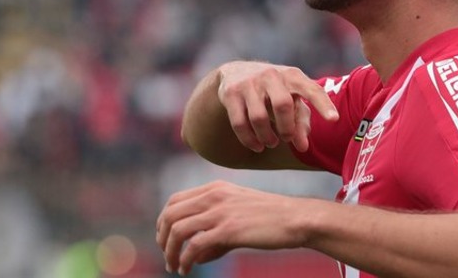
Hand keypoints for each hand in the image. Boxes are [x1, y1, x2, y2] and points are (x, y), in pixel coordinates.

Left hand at [157, 180, 309, 274]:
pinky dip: (185, 259)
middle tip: (166, 255)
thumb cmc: (269, 219)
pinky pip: (194, 245)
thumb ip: (214, 232)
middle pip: (171, 214)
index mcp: (214, 188)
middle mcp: (213, 196)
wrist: (295, 218)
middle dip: (162, 237)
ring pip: (178, 230)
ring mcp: (220, 211)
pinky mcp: (228, 230)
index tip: (164, 239)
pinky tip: (186, 269)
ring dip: (170, 251)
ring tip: (174, 266)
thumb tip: (194, 257)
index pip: (175, 200)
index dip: (164, 221)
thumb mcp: (237, 215)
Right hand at [217, 61, 338, 152]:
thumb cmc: (273, 89)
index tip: (334, 119)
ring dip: (267, 137)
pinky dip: (249, 139)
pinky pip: (240, 123)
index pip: (311, 89)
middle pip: (283, 104)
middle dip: (287, 128)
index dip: (323, 104)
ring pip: (259, 117)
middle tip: (287, 139)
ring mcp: (249, 83)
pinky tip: (256, 145)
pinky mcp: (231, 93)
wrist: (236, 72)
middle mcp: (271, 75)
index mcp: (292, 76)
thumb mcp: (291, 98)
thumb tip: (303, 147)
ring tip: (271, 143)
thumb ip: (300, 121)